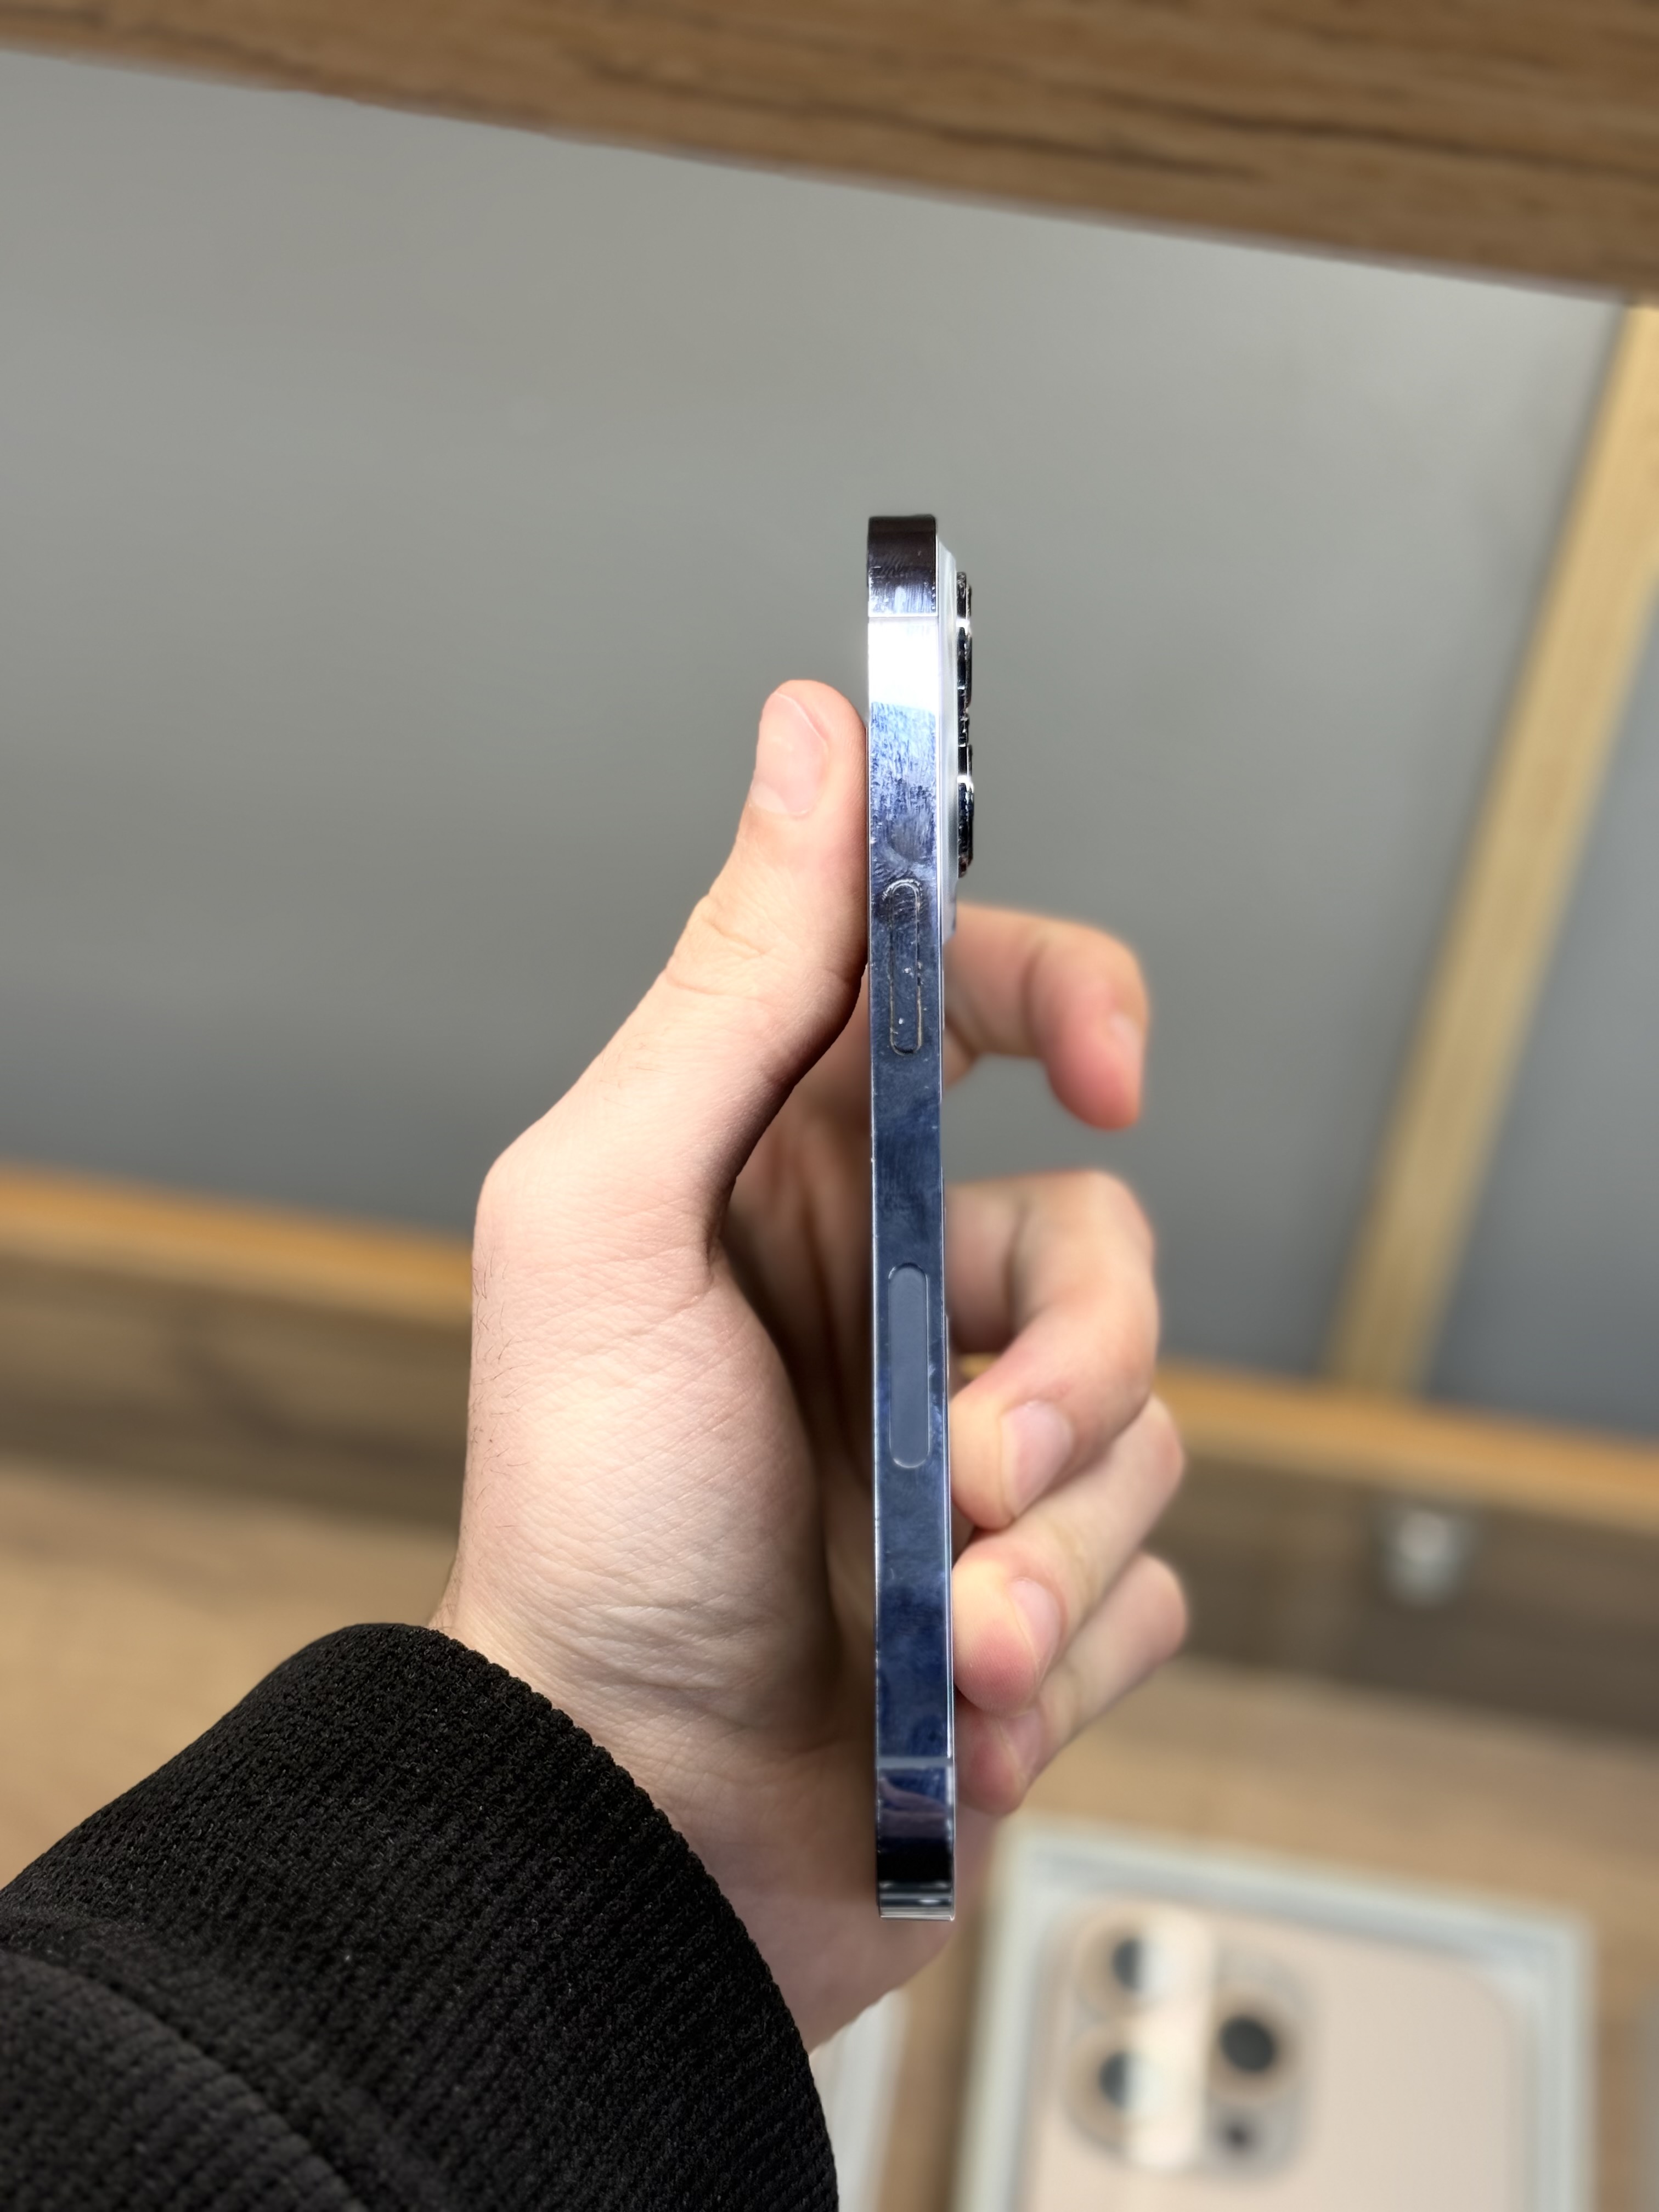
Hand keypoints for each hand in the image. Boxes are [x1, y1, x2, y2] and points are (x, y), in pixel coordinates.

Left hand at [433, 682, 1185, 2046]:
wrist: (617, 1811)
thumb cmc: (585, 1518)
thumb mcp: (609, 1215)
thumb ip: (733, 982)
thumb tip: (813, 737)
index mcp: (800, 1173)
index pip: (983, 1008)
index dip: (1074, 995)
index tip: (1110, 1068)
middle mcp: (903, 1295)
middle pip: (1109, 1243)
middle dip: (1075, 1363)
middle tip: (977, 1464)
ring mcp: (978, 1450)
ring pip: (1148, 1428)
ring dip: (1057, 1542)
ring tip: (958, 1634)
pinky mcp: (1036, 1592)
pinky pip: (1146, 1578)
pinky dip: (1063, 1647)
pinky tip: (963, 1702)